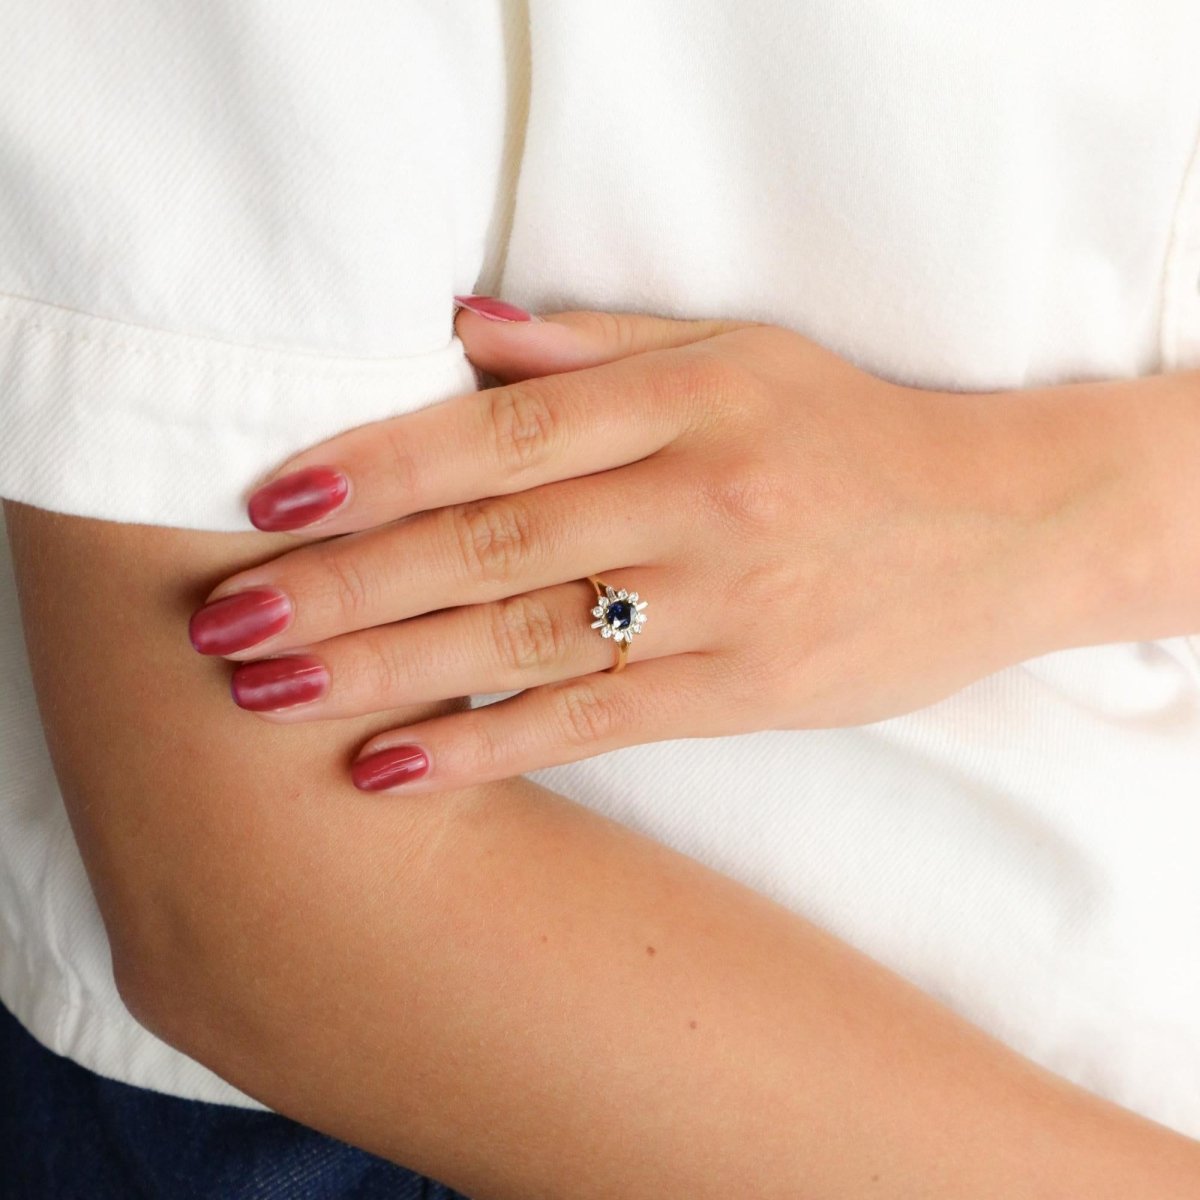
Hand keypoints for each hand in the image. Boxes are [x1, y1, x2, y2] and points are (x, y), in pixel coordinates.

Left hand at [188, 304, 1065, 791]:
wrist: (1005, 527)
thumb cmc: (854, 434)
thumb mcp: (741, 355)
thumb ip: (598, 346)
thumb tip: (456, 333)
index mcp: (686, 402)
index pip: (498, 433)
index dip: (375, 465)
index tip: (267, 502)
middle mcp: (695, 500)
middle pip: (488, 542)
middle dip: (344, 584)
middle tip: (223, 622)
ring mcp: (720, 604)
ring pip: (523, 639)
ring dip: (386, 671)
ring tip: (269, 697)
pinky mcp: (744, 691)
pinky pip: (592, 719)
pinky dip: (487, 748)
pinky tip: (393, 769)